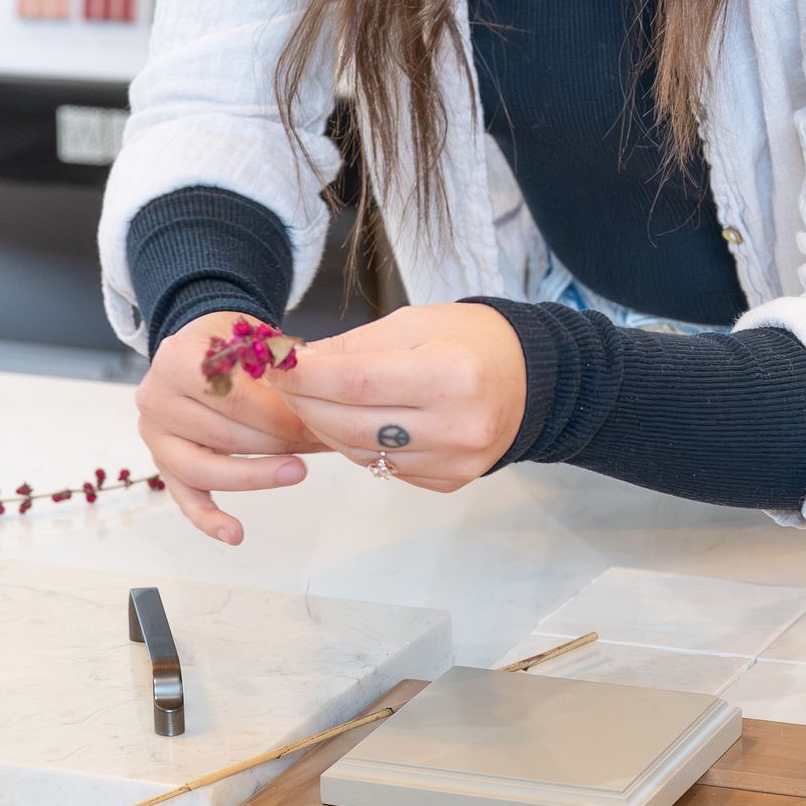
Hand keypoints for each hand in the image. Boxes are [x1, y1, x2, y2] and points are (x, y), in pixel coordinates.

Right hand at [135, 310, 325, 546]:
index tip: (315, 423)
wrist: (199, 346)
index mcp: (176, 360)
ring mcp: (155, 436)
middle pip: (222, 434)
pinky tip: (235, 534)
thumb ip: (278, 370)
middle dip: (277, 443)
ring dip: (255, 476)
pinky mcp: (161, 465)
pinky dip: (209, 520)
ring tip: (298, 472)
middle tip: (320, 445)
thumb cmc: (232, 343)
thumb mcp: (253, 339)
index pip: (232, 397)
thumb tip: (318, 409)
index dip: (277, 413)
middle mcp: (155, 399)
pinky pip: (184, 497)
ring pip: (204, 469)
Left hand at [278, 304, 527, 493]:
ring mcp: (455, 461)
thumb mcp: (414, 323)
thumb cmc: (471, 340)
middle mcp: (456, 425)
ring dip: (325, 428)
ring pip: (362, 454)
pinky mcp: (450, 482)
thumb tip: (297, 363)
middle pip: (352, 425)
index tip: (276, 364)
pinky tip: (352, 422)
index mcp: (450, 374)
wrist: (529, 379)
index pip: (356, 383)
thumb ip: (354, 346)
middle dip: (305, 404)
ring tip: (312, 401)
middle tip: (284, 384)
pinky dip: (359, 446)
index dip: (307, 377)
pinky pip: (386, 469)